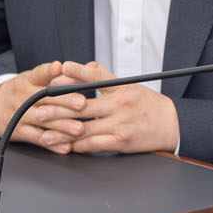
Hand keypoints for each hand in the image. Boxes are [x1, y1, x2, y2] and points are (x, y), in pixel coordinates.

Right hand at [0, 61, 88, 153]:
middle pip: (44, 98)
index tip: (61, 68)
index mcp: (29, 80)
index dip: (50, 70)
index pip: (39, 73)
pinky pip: (36, 138)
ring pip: (42, 120)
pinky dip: (52, 144)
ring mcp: (19, 114)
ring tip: (79, 129)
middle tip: (83, 104)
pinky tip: (66, 147)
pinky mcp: (16, 131)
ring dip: (62, 125)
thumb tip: (93, 66)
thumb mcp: (37, 78)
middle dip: (65, 101)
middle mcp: (23, 96)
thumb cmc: (23, 91)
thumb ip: (64, 74)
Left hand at [49, 61, 179, 153]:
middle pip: (83, 105)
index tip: (63, 67)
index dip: (79, 72)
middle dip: (58, 109)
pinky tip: (67, 147)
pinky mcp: (122, 141)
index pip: (97, 76)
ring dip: (63, 133)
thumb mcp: (131, 86)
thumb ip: (107, 78)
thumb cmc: (150, 105)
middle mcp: (119, 105)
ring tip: (46, 134)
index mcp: (121, 89)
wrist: (172, 124)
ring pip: (85, 128)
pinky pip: (96, 145)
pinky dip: (80, 146)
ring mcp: (120, 125)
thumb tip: (89, 66)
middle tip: (40, 110)